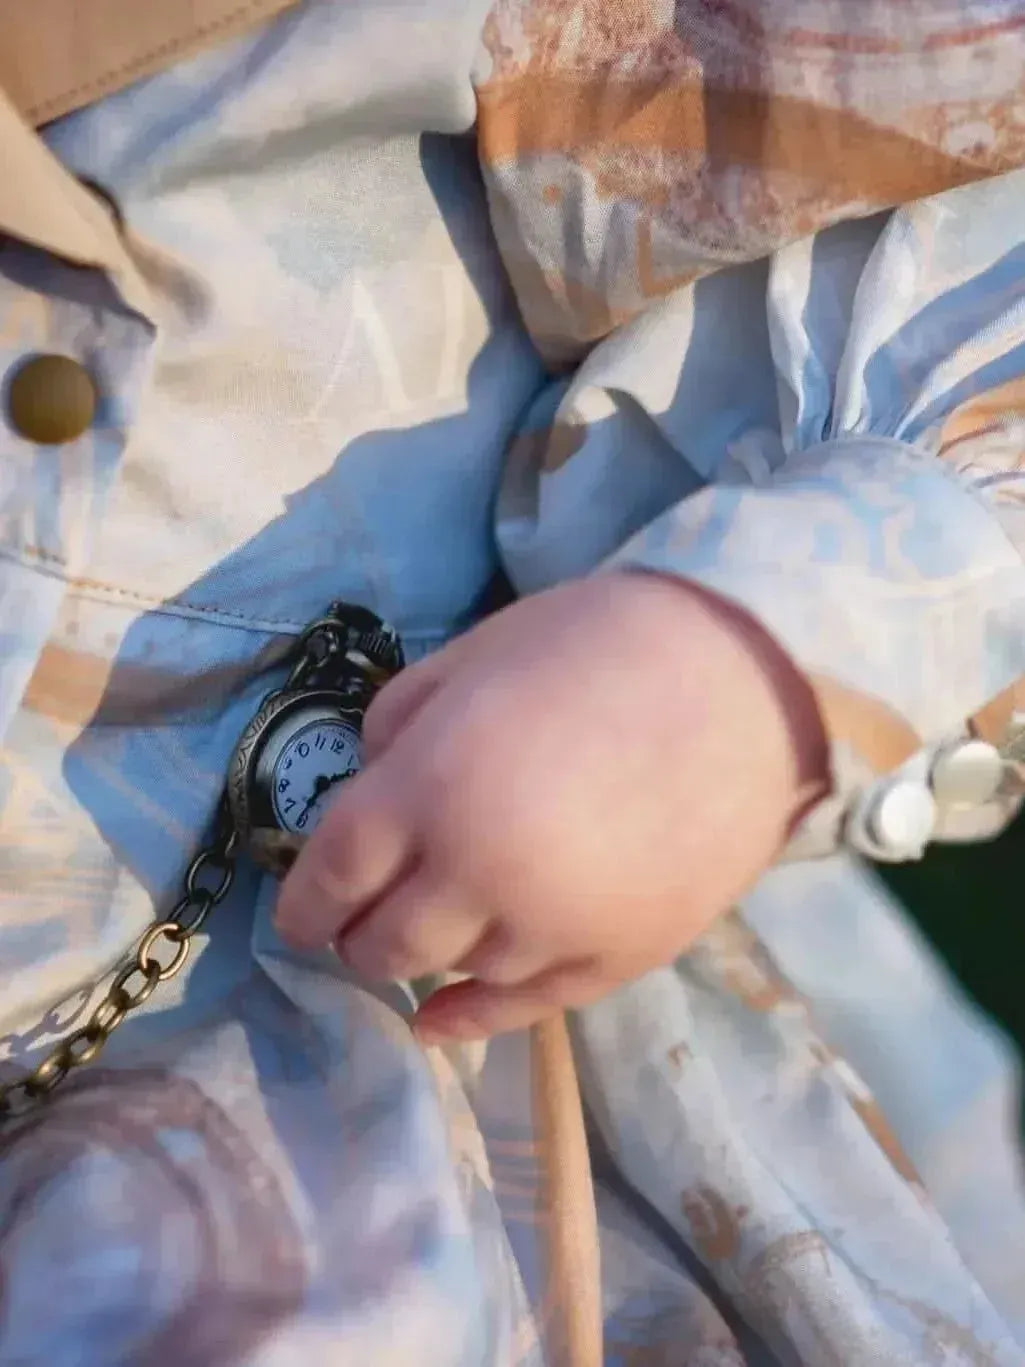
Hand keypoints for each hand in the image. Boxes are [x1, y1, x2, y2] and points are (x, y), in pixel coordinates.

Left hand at [275, 573, 827, 1040]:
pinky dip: (469, 1019)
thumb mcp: (475, 654)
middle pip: (382, 942)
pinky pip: (523, 1009)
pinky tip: (439, 1018)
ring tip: (414, 945)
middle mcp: (478, 874)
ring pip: (449, 976)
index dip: (303, 902)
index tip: (298, 915)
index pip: (333, 872)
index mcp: (432, 787)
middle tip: (356, 924)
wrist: (746, 681)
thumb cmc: (600, 646)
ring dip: (419, 962)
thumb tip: (370, 782)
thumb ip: (400, 722)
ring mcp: (551, 927)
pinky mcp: (616, 959)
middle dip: (356, 937)